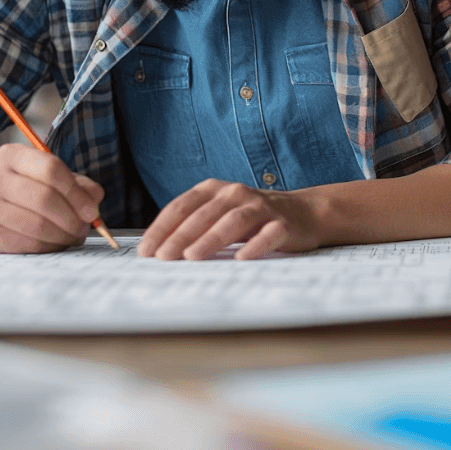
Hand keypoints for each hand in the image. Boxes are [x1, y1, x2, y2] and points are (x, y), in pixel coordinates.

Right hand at [0, 143, 103, 253]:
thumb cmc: (22, 192)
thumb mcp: (47, 178)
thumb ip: (77, 184)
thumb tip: (94, 200)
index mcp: (11, 155)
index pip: (51, 169)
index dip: (76, 193)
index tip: (92, 211)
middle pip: (44, 198)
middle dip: (72, 218)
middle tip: (84, 229)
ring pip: (36, 225)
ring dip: (62, 236)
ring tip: (72, 237)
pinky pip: (26, 244)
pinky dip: (47, 248)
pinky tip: (54, 244)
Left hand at [137, 179, 320, 260]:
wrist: (303, 213)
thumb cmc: (252, 218)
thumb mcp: (220, 214)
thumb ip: (194, 226)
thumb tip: (159, 251)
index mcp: (215, 190)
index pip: (182, 206)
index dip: (162, 227)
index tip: (147, 250)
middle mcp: (236, 194)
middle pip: (204, 214)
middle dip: (181, 236)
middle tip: (163, 257)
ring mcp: (261, 208)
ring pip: (233, 221)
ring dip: (211, 239)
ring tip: (192, 257)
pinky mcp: (283, 225)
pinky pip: (268, 235)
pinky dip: (254, 246)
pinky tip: (241, 259)